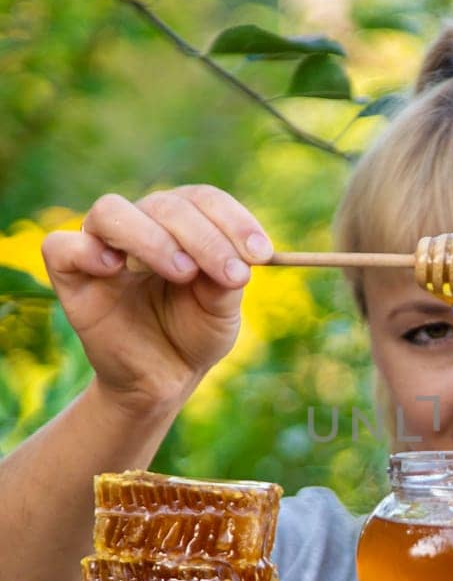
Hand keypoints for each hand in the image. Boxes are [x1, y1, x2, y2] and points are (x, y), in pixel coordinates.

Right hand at [41, 184, 273, 414]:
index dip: (234, 220)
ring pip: (112, 211)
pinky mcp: (70, 275)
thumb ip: (226, 281)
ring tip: (184, 272)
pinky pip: (62, 246)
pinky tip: (116, 269)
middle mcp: (141, 226)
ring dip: (152, 237)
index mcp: (181, 225)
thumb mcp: (222, 311)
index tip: (262, 254)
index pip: (203, 199)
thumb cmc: (194, 335)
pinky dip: (87, 250)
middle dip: (205, 237)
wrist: (162, 380)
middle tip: (232, 274)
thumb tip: (237, 260)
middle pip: (165, 204)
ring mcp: (103, 247)